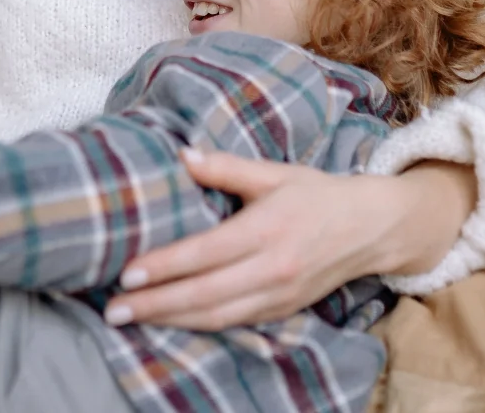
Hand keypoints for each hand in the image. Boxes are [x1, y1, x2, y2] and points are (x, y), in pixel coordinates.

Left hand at [108, 150, 397, 330]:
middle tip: (113, 308)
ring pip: (216, 317)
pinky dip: (198, 327)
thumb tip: (182, 156)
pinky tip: (169, 324)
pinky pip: (234, 324)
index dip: (165, 266)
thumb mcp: (274, 172)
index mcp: (268, 229)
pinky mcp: (283, 310)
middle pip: (204, 294)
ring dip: (170, 321)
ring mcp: (279, 295)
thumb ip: (226, 167)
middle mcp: (273, 268)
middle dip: (155, 304)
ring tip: (130, 318)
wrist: (370, 228)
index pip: (206, 253)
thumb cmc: (317, 194)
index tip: (128, 272)